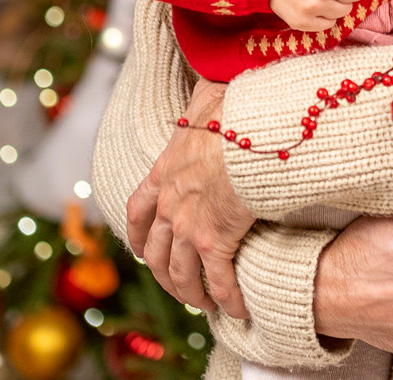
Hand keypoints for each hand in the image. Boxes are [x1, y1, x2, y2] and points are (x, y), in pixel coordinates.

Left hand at [125, 78, 255, 317]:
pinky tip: (238, 309)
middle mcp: (169, 203)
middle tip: (180, 287)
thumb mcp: (209, 96)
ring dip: (191, 292)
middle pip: (156, 251)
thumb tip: (206, 83)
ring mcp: (188, 224)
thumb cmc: (237, 110)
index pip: (138, 209)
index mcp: (164, 171)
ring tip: (205, 304)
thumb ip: (202, 97)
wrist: (254, 131)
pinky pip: (219, 281)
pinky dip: (227, 298)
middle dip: (165, 273)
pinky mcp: (214, 240)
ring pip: (180, 273)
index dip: (138, 235)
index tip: (141, 251)